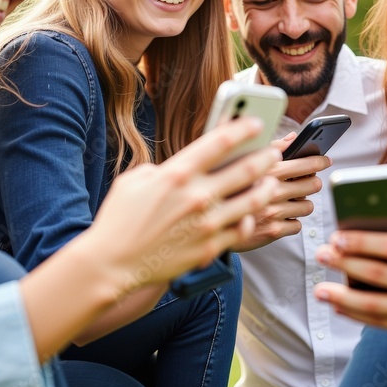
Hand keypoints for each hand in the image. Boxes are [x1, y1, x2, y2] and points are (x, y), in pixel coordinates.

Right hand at [85, 117, 279, 292]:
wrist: (113, 264)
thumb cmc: (119, 220)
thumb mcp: (133, 181)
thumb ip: (161, 169)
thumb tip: (180, 168)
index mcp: (177, 173)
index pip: (220, 141)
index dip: (244, 127)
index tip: (257, 122)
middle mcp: (197, 195)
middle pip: (246, 169)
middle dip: (266, 157)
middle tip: (273, 152)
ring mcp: (207, 223)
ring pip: (254, 200)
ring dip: (267, 187)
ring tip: (271, 181)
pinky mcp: (210, 247)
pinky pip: (242, 229)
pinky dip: (250, 218)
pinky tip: (251, 213)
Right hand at [231, 134, 330, 251]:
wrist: (205, 220)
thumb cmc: (224, 186)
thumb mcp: (240, 159)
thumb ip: (269, 147)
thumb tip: (293, 137)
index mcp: (265, 170)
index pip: (303, 163)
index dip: (318, 160)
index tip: (325, 159)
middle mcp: (271, 191)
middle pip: (311, 185)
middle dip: (312, 181)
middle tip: (310, 180)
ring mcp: (272, 213)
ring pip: (307, 206)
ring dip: (302, 202)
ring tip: (292, 199)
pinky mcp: (272, 232)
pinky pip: (297, 225)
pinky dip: (292, 221)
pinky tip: (281, 215)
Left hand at [313, 224, 386, 338]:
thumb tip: (368, 229)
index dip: (362, 242)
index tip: (337, 237)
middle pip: (379, 274)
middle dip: (345, 264)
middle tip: (323, 255)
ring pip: (375, 305)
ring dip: (342, 297)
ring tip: (320, 289)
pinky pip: (381, 323)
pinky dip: (356, 314)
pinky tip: (339, 305)